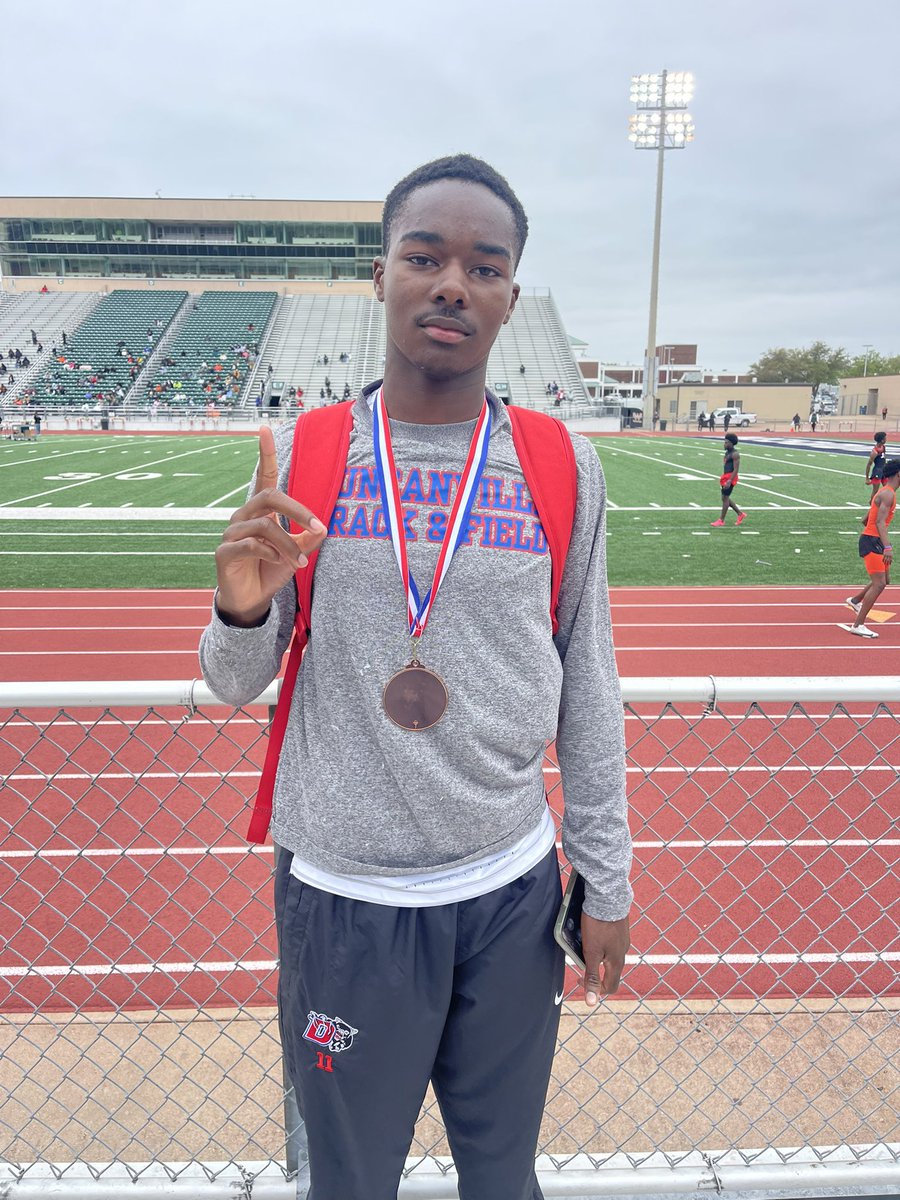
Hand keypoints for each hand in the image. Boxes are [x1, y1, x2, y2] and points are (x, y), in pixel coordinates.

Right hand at [214, 425, 326, 624]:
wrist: (250, 599)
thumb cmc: (271, 570)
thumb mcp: (296, 553)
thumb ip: (308, 538)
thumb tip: (323, 528)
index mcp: (261, 511)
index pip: (262, 475)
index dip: (264, 453)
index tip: (265, 428)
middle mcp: (244, 516)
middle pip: (269, 495)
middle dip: (297, 509)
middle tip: (318, 527)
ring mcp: (232, 533)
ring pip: (265, 526)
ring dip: (289, 544)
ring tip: (301, 562)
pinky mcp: (224, 552)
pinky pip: (251, 544)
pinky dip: (270, 553)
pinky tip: (275, 563)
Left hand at [581, 914, 629, 1006]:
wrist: (608, 897)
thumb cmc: (598, 925)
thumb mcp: (591, 953)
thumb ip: (592, 977)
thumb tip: (592, 1002)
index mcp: (617, 962)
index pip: (611, 986)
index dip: (596, 989)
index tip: (580, 978)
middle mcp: (623, 952)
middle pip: (610, 970)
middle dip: (594, 970)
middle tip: (581, 960)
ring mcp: (623, 939)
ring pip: (610, 954)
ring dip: (597, 955)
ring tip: (585, 944)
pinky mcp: (620, 928)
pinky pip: (611, 941)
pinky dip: (601, 942)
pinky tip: (593, 932)